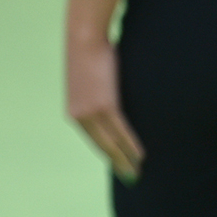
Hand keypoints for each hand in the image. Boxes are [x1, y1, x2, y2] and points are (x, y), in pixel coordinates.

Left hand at [67, 35, 143, 182]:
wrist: (83, 38)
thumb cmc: (90, 55)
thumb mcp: (90, 81)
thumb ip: (99, 96)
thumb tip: (113, 106)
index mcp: (74, 111)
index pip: (94, 140)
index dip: (108, 154)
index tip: (119, 167)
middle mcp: (79, 115)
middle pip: (102, 146)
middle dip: (118, 163)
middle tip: (132, 178)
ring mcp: (90, 111)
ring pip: (112, 143)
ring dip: (126, 159)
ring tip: (139, 171)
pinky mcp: (103, 105)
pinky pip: (120, 131)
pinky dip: (131, 145)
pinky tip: (141, 155)